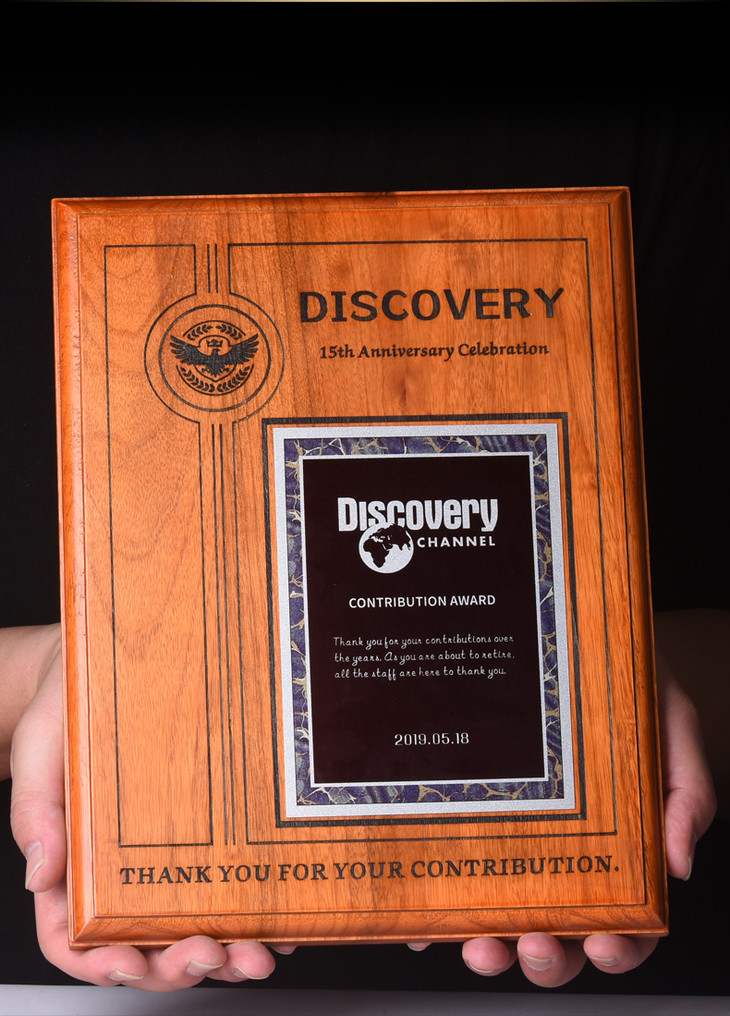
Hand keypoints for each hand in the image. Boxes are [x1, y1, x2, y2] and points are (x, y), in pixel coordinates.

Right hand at [8, 624, 285, 989]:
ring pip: (190, 928)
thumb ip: (35, 812)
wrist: (107, 665)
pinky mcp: (205, 835)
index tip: (129, 964)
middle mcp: (120, 873)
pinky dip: (255, 916)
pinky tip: (280, 919)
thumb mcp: (40, 752)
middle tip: (210, 954)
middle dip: (176, 967)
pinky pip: (227, 884)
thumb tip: (42, 875)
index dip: (98, 963)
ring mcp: (165, 857)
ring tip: (255, 953)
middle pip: (142, 946)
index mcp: (71, 866)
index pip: (73, 936)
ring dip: (225, 955)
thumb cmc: (65, 711)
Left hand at [457, 618, 717, 987]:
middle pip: (557, 932)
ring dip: (488, 943)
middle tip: (534, 945)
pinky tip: (424, 908)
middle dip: (545, 957)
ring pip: (499, 915)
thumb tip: (678, 864)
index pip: (627, 919)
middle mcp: (562, 853)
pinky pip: (446, 870)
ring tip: (479, 938)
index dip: (618, 947)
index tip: (603, 943)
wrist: (560, 632)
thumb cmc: (619, 680)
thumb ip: (687, 791)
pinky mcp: (464, 817)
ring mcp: (509, 839)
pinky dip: (435, 903)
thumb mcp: (670, 725)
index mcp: (620, 846)